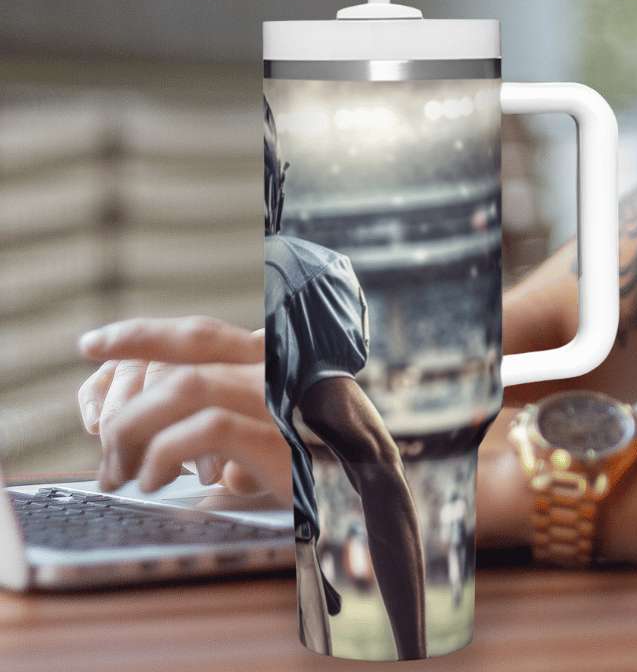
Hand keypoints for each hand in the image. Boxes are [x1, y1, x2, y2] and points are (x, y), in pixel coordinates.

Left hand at [77, 316, 290, 502]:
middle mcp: (272, 371)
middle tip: (103, 450)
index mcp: (263, 363)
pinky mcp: (277, 438)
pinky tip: (154, 481)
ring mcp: (276, 400)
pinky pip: (207, 428)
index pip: (199, 333)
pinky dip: (166, 453)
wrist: (342, 504)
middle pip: (184, 360)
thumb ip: (200, 414)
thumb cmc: (284, 467)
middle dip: (128, 405)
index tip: (92, 344)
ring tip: (120, 472)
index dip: (143, 334)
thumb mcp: (242, 432)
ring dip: (137, 430)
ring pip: (186, 387)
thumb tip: (125, 426)